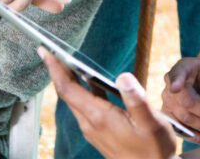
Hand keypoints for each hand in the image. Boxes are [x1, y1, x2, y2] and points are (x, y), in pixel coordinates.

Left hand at [40, 47, 176, 158]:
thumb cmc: (154, 149)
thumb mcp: (151, 122)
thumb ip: (136, 99)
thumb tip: (122, 76)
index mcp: (99, 117)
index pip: (68, 89)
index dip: (55, 69)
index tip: (45, 51)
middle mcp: (91, 124)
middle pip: (66, 94)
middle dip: (57, 71)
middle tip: (50, 51)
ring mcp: (93, 130)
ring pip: (74, 101)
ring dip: (68, 81)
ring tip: (66, 62)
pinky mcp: (98, 133)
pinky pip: (83, 108)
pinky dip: (81, 91)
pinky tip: (89, 84)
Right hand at [161, 57, 199, 144]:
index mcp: (183, 68)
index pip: (177, 74)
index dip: (176, 81)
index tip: (175, 88)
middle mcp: (170, 85)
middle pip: (186, 102)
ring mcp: (167, 102)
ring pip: (184, 119)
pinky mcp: (170, 117)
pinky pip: (181, 130)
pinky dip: (197, 137)